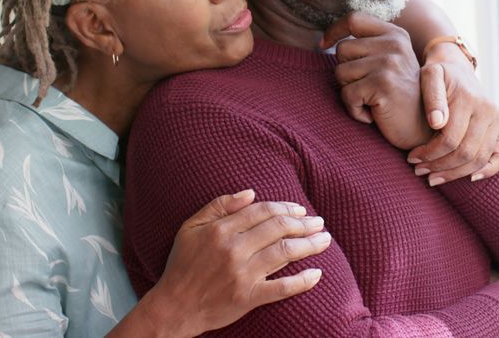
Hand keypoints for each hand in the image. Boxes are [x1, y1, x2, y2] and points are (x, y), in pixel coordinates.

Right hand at [140, 190, 331, 336]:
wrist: (174, 306)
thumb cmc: (182, 265)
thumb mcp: (190, 227)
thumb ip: (218, 206)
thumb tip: (250, 193)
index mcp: (221, 230)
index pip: (263, 211)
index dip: (285, 208)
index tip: (300, 210)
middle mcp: (234, 249)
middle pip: (278, 229)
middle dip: (304, 223)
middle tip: (319, 222)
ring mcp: (242, 274)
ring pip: (285, 253)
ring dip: (309, 245)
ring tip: (325, 240)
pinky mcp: (248, 297)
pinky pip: (281, 288)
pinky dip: (302, 282)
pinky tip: (317, 275)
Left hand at [321, 12, 432, 149]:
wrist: (424, 129)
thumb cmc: (400, 97)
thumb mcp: (390, 62)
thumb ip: (369, 46)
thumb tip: (326, 39)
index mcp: (396, 34)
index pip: (355, 19)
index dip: (334, 30)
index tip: (323, 44)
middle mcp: (394, 44)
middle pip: (342, 49)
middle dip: (346, 72)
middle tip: (367, 88)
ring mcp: (389, 63)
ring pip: (340, 72)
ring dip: (350, 92)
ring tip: (371, 101)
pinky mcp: (382, 84)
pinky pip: (346, 95)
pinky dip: (354, 110)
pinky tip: (373, 115)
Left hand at [407, 46, 498, 185]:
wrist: (456, 67)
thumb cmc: (438, 74)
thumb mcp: (429, 75)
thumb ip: (432, 96)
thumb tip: (437, 123)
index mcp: (469, 99)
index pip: (450, 139)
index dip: (429, 154)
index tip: (412, 159)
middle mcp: (488, 111)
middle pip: (465, 153)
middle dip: (439, 167)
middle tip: (419, 171)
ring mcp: (498, 120)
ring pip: (480, 159)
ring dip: (455, 173)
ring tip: (433, 178)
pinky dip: (489, 170)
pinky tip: (470, 178)